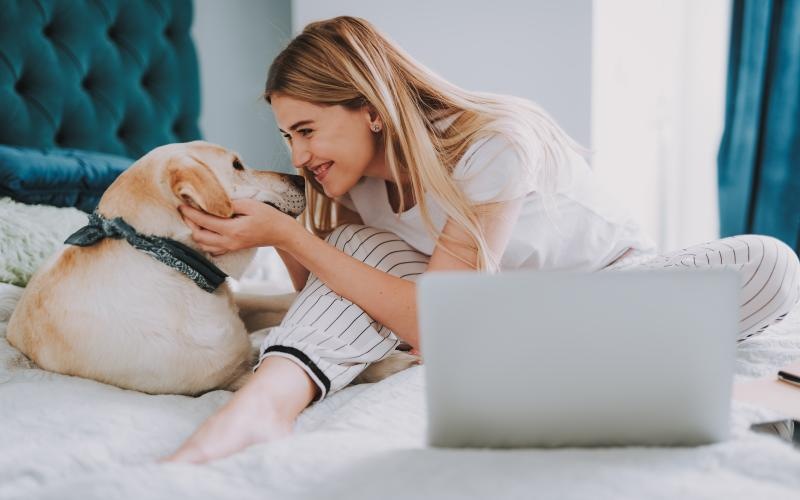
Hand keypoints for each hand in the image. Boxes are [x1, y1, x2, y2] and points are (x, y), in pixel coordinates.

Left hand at [178, 199, 297, 255]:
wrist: (280, 232)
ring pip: (203, 244)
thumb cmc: (268, 216)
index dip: (190, 213)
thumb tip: (212, 202)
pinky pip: (211, 249)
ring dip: (196, 232)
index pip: (204, 222)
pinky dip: (204, 240)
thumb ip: (230, 204)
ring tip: (194, 219)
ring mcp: (230, 247)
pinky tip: (205, 230)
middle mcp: (229, 241)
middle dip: (189, 223)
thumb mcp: (250, 204)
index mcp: (233, 230)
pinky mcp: (232, 249)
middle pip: (199, 236)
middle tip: (186, 211)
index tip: (182, 205)